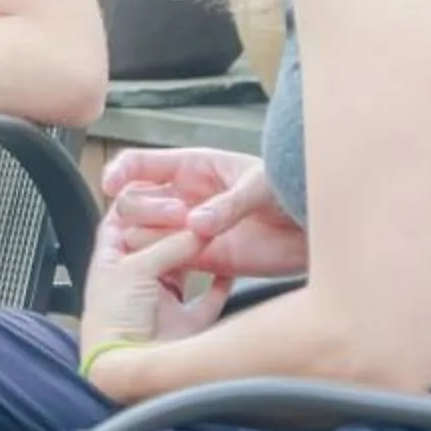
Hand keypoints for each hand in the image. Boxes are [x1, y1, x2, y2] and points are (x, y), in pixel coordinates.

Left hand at [78, 210, 229, 363]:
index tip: (161, 186)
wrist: (124, 370)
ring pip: (185, 269)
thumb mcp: (135, 270)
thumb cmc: (113, 321)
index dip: (138, 204)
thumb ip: (168, 246)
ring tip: (217, 231)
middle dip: (177, 227)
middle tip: (199, 208)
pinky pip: (208, 301)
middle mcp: (136, 280)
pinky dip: (220, 286)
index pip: (122, 223)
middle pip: (158, 244)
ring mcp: (162, 303)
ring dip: (200, 253)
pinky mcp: (186, 326)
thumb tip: (197, 228)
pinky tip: (232, 269)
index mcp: (111, 262)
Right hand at [101, 147, 308, 279]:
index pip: (140, 164)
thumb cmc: (293, 194)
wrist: (319, 233)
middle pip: (133, 201)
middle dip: (146, 209)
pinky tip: (179, 266)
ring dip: (152, 238)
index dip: (120, 171)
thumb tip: (196, 223)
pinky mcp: (201, 258)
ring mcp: (188, 229)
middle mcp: (183, 197)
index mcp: (192, 167)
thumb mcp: (261, 187)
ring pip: (143, 232)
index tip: (111, 184)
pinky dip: (164, 264)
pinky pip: (167, 261)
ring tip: (184, 244)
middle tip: (177, 217)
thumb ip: (229, 204)